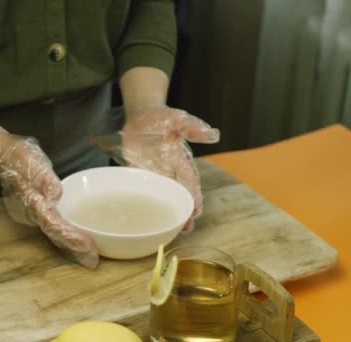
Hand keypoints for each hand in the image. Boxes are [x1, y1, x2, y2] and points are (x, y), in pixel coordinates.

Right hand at [0, 134, 98, 267]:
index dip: (72, 238)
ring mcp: (34, 212)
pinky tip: (75, 238)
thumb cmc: (19, 157)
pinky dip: (64, 234)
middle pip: (56, 235)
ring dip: (71, 244)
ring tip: (88, 255)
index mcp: (35, 203)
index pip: (56, 226)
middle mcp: (34, 213)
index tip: (88, 247)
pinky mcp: (36, 209)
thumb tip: (56, 195)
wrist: (1, 155)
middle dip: (74, 248)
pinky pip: (53, 225)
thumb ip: (45, 179)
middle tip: (92, 260)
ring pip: (54, 233)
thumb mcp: (33, 163)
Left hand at [120, 105, 219, 231]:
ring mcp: (153, 173)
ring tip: (169, 230)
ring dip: (166, 212)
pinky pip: (141, 189)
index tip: (196, 211)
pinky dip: (143, 201)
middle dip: (184, 212)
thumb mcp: (178, 118)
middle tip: (186, 229)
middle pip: (178, 195)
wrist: (141, 114)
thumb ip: (192, 127)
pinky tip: (143, 215)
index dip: (195, 197)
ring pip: (162, 197)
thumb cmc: (162, 116)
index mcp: (180, 160)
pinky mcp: (138, 172)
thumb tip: (213, 134)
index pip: (190, 182)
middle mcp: (169, 170)